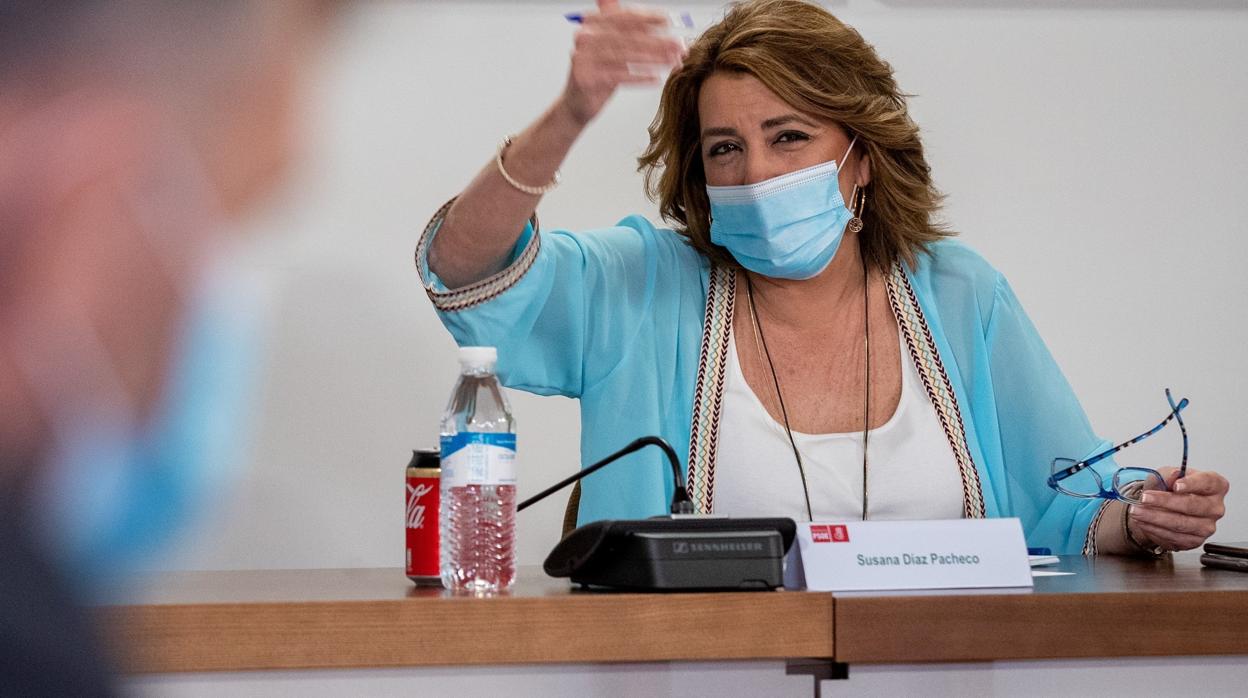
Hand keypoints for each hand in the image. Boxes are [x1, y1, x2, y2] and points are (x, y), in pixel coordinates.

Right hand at [559, 0, 685, 125]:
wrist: (577, 103)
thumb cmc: (598, 72)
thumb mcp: (610, 45)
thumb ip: (622, 24)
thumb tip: (641, 9)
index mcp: (592, 24)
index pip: (625, 17)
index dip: (649, 18)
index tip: (669, 20)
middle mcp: (585, 38)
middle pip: (629, 37)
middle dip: (658, 41)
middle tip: (679, 45)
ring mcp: (584, 59)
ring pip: (627, 56)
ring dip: (654, 59)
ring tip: (674, 61)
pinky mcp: (587, 79)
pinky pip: (620, 76)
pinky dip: (641, 78)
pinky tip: (656, 78)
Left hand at [1128, 467, 1228, 550]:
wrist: (1163, 507)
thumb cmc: (1170, 488)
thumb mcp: (1166, 475)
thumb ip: (1170, 474)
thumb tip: (1174, 474)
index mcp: (1215, 486)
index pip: (1208, 482)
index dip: (1192, 484)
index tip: (1176, 485)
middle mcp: (1215, 507)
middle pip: (1192, 505)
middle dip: (1164, 502)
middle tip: (1144, 498)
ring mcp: (1207, 526)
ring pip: (1181, 523)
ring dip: (1155, 518)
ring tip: (1137, 511)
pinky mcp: (1195, 540)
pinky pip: (1174, 537)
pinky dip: (1155, 529)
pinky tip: (1143, 522)